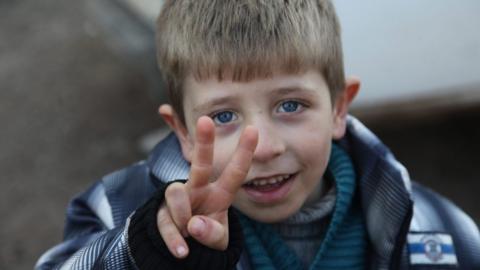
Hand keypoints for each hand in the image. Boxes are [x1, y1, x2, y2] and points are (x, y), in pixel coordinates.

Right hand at [157, 116, 257, 257]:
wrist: (185, 250)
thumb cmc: (207, 237)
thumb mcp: (217, 240)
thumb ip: (212, 234)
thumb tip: (194, 224)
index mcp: (219, 194)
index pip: (235, 173)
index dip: (244, 152)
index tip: (253, 129)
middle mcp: (199, 190)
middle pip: (200, 163)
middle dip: (204, 141)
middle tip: (206, 120)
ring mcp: (179, 200)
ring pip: (176, 191)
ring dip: (182, 215)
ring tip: (189, 235)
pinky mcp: (161, 211)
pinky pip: (164, 220)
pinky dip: (173, 239)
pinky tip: (182, 251)